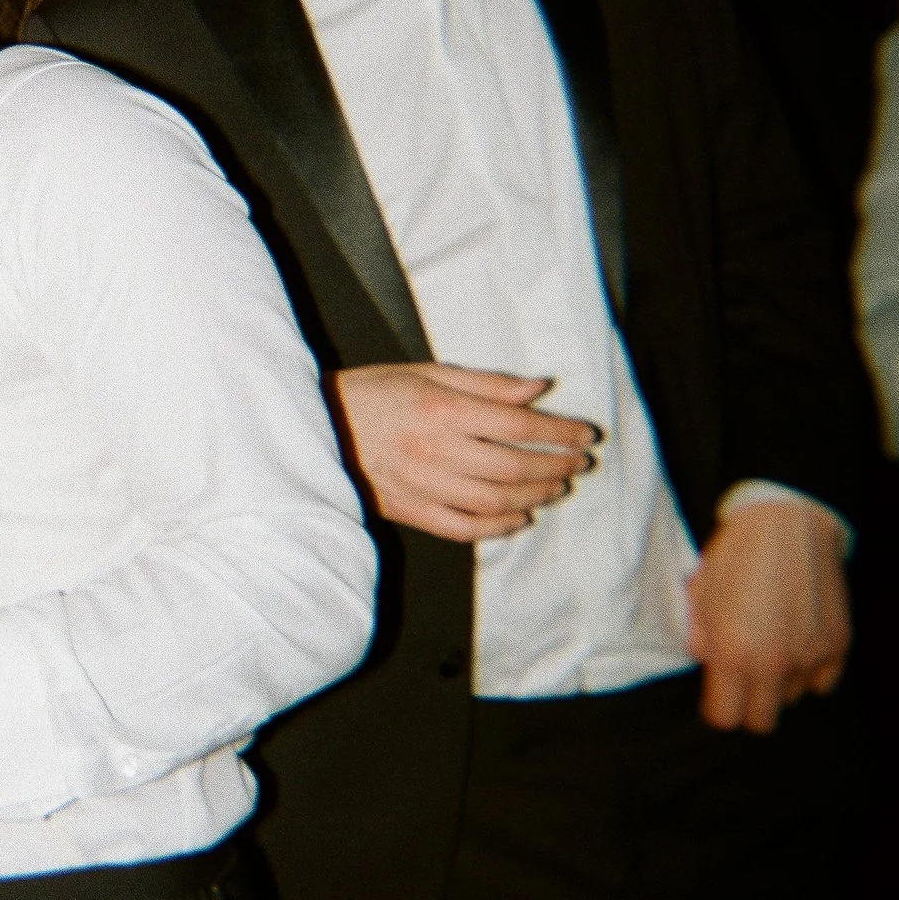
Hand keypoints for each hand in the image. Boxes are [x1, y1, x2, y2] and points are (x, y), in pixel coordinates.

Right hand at [329, 362, 599, 542]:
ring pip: (495, 499)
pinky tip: (518, 518)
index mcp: (441, 408)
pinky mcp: (409, 510)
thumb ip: (484, 383)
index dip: (559, 431)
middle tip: (578, 463)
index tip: (586, 434)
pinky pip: (463, 527)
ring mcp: (422, 484)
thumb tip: (537, 388)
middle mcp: (436, 449)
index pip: (518, 423)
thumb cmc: (370, 393)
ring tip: (556, 486)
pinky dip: (497, 526)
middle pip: (514, 465)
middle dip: (556, 465)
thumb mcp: (424, 372)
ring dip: (535, 495)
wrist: (312, 427)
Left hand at [688, 499, 849, 732]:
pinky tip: (795, 642)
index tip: (717, 691)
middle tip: (742, 679)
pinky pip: (822, 681)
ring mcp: (811, 657)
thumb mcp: (699, 599)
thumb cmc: (736, 558)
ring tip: (769, 647)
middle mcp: (775, 664)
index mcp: (733, 655)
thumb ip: (700, 641)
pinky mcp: (837, 646)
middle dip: (748, 705)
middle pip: (761, 721)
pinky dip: (809, 670)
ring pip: (792, 698)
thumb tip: (708, 663)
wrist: (787, 525)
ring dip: (779, 683)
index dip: (717, 706)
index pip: (724, 718)